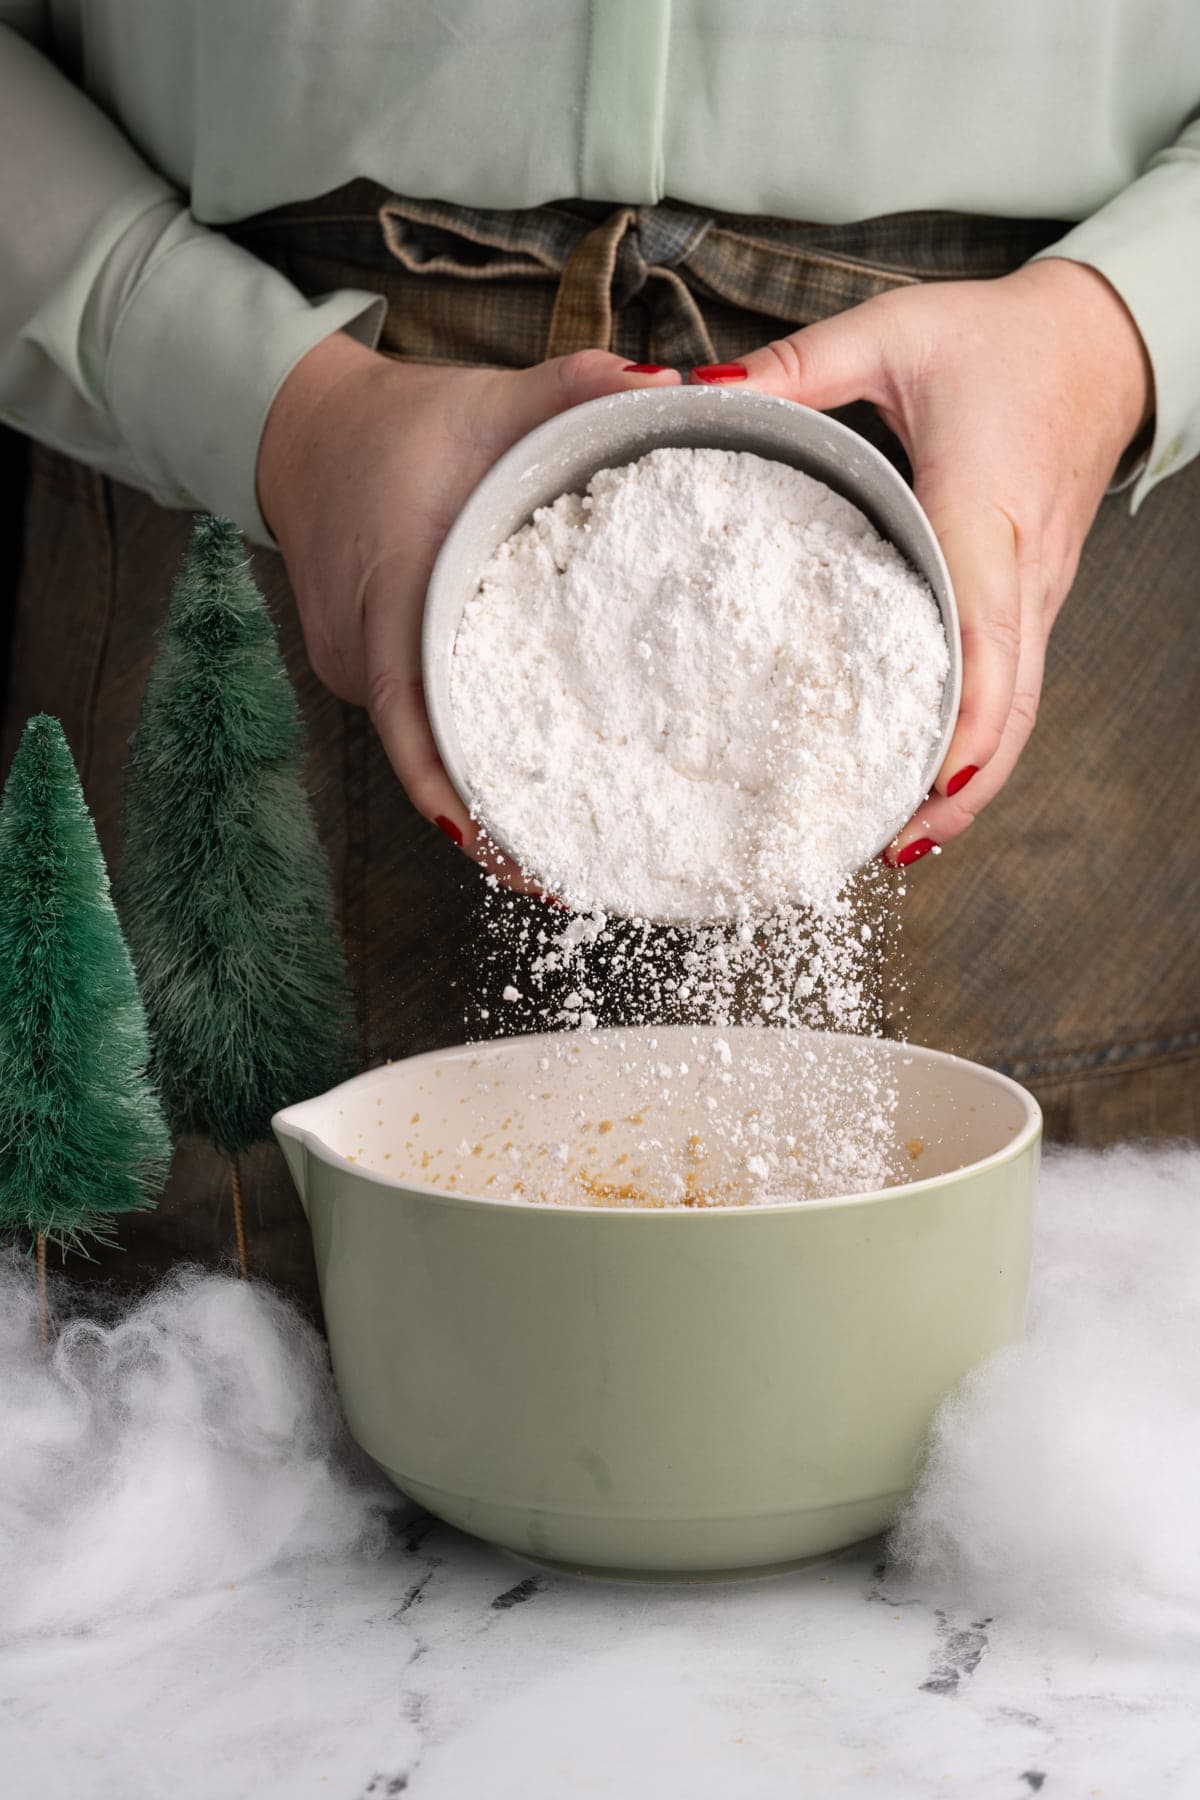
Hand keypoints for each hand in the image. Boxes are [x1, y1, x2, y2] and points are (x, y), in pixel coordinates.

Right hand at [257, 336, 679, 882]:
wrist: (305, 431)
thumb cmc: (395, 426)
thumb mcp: (488, 400)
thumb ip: (573, 388)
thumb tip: (668, 387)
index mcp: (393, 593)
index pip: (412, 718)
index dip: (453, 791)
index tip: (501, 850)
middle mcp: (363, 652)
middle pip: (426, 753)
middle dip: (493, 818)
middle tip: (565, 876)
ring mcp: (357, 668)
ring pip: (423, 745)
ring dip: (485, 790)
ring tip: (563, 844)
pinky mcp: (368, 670)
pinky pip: (418, 724)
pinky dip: (467, 755)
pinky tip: (525, 781)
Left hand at [730, 258, 1152, 862]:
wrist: (1101, 344)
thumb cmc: (1001, 341)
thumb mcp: (893, 333)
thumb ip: (797, 367)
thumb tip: (698, 391)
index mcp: (984, 509)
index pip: (984, 634)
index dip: (961, 720)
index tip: (927, 783)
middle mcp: (1022, 571)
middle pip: (1009, 707)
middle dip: (958, 788)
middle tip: (888, 848)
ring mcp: (1037, 595)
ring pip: (1017, 713)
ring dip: (969, 782)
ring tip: (900, 840)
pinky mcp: (1034, 603)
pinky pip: (1014, 690)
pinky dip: (977, 745)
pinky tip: (928, 782)